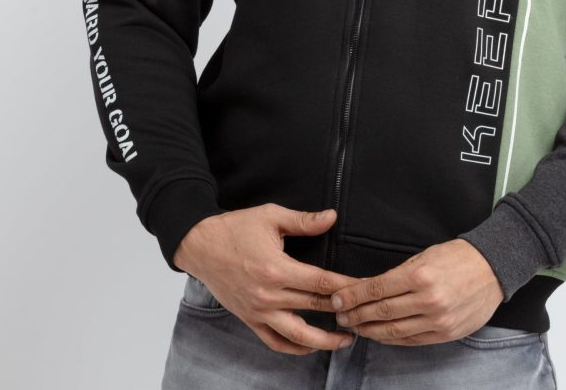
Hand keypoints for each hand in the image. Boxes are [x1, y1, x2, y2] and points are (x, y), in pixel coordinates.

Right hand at [173, 203, 359, 354]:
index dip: (346, 287)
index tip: (365, 289)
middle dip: (342, 311)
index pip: (320, 282)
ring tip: (346, 340)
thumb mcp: (271, 216)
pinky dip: (294, 348)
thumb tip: (332, 217)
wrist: (200, 245)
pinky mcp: (249, 319)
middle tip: (365, 313)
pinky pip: (275, 341)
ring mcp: (258, 311)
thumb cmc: (236, 227)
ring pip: (297, 335)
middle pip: (314, 308)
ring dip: (323, 341)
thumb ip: (303, 221)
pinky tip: (311, 346)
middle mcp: (268, 295)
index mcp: (276, 269)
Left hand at [329, 238, 505, 345]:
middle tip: (340, 314)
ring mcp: (437, 320)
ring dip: (370, 330)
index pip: (376, 289)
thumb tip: (369, 288)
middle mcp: (428, 300)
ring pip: (394, 331)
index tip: (338, 299)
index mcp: (420, 275)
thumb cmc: (457, 256)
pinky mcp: (445, 334)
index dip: (353, 296)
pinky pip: (411, 340)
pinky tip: (379, 334)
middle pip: (381, 311)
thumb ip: (398, 274)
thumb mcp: (424, 256)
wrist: (493, 268)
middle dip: (356, 314)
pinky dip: (392, 338)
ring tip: (355, 326)